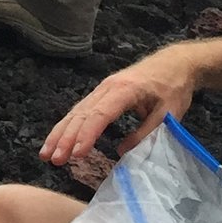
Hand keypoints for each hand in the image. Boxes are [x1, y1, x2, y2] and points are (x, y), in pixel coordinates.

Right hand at [39, 47, 201, 167]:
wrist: (174, 63)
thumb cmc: (173, 87)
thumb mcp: (169, 113)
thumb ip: (146, 132)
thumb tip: (121, 152)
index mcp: (125, 90)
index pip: (100, 114)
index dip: (87, 135)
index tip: (76, 154)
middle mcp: (107, 87)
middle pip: (81, 113)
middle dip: (65, 137)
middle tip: (54, 160)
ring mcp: (102, 88)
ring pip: (76, 111)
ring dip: (60, 133)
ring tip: (46, 154)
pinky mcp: (102, 92)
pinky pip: (81, 110)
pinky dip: (67, 126)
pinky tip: (58, 139)